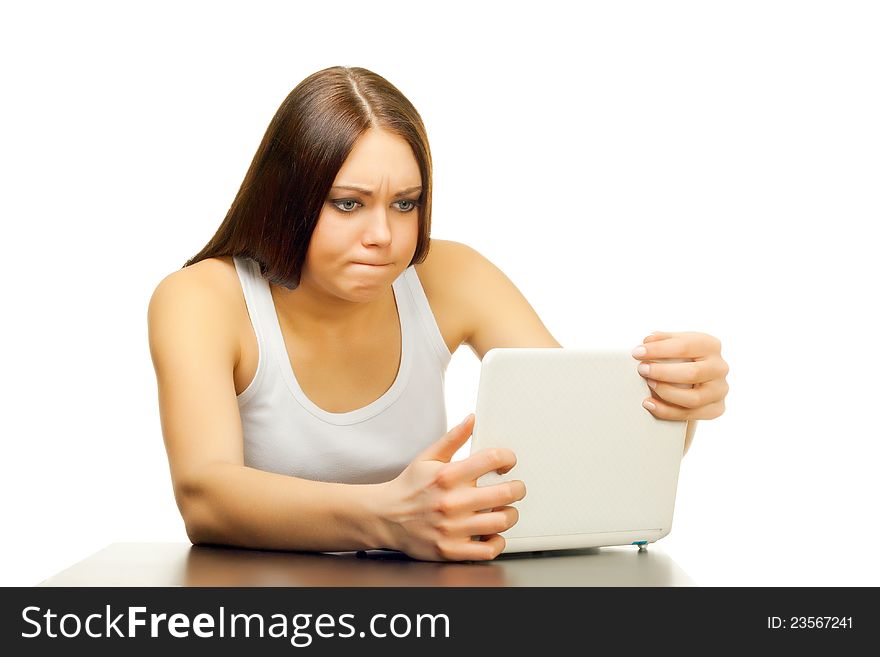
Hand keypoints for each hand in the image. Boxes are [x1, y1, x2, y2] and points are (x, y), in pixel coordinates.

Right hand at [373, 414, 525, 561]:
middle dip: (518, 488)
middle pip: (506, 493)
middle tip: (515, 488)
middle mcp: (452, 501)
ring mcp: (452, 528)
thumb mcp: (427, 457)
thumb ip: (453, 438)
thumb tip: (472, 420)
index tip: (507, 462)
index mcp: (447, 475)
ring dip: (510, 514)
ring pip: (502, 521)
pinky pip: (488, 549)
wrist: (384, 517)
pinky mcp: (451, 549)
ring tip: (505, 510)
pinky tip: (492, 533)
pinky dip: (498, 541)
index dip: (507, 458)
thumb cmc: (408, 487)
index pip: (492, 459)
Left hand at [631, 331, 728, 419]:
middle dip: (662, 372)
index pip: (685, 346)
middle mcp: (719, 367)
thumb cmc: (683, 357)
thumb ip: (662, 340)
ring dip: (666, 392)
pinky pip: (690, 414)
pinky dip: (667, 411)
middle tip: (642, 369)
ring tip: (648, 385)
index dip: (659, 349)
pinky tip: (650, 404)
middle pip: (692, 373)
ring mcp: (720, 390)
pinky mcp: (716, 408)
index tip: (637, 352)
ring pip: (693, 398)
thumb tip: (648, 340)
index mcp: (710, 345)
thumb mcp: (675, 342)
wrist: (699, 378)